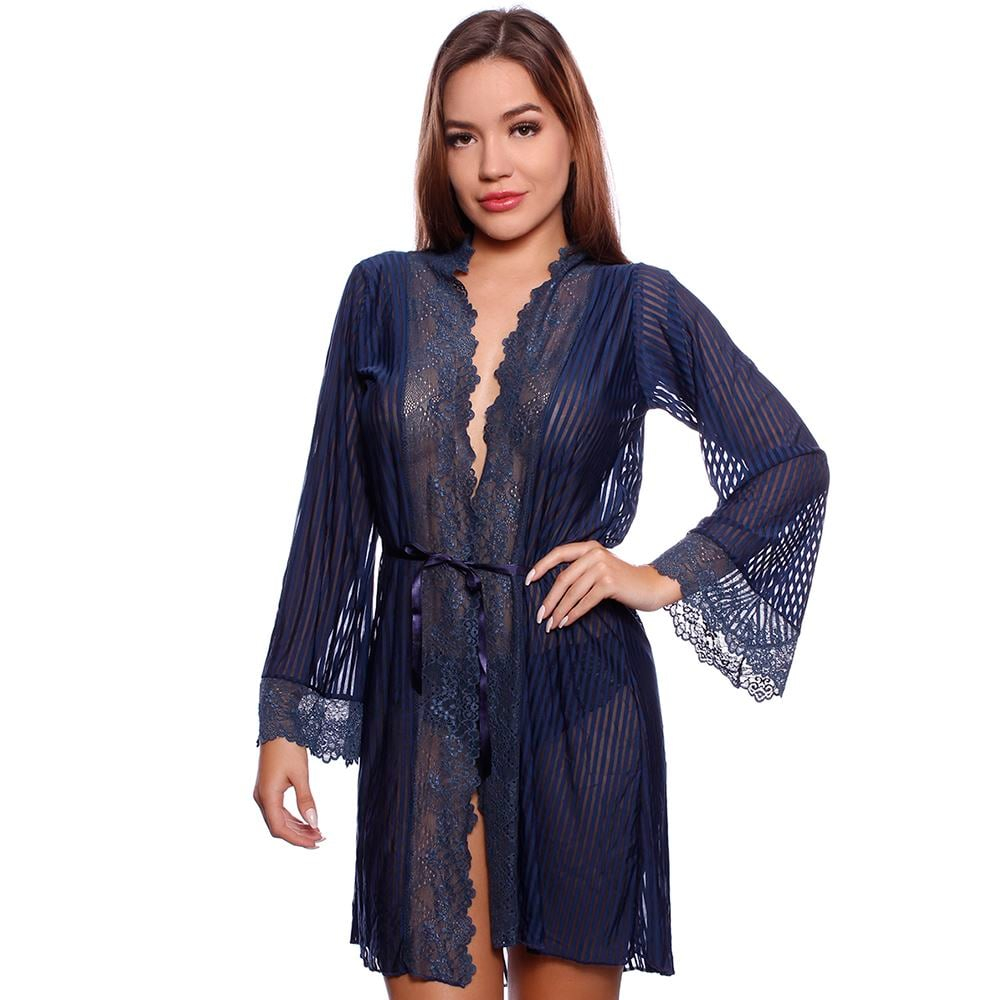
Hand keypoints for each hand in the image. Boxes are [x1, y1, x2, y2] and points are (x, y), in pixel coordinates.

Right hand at [253, 738, 325, 848]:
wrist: (278, 726)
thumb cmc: (288, 747)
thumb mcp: (301, 774)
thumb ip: (306, 800)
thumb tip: (314, 822)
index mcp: (267, 796)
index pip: (280, 828)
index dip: (298, 839)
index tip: (316, 842)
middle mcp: (261, 797)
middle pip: (278, 827)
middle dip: (299, 835)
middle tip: (320, 838)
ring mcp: (263, 793)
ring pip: (278, 819)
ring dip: (296, 827)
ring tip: (316, 831)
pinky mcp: (267, 787)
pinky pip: (278, 809)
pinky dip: (292, 817)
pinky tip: (305, 819)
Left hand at [525, 540, 682, 628]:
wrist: (651, 585)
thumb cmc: (622, 580)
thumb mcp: (600, 567)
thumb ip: (581, 569)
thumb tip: (553, 590)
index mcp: (589, 547)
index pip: (559, 553)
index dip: (541, 566)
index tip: (527, 581)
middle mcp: (595, 554)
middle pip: (563, 578)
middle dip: (549, 599)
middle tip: (540, 616)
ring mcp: (602, 567)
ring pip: (572, 592)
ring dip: (560, 611)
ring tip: (551, 624)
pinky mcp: (609, 583)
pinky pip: (585, 601)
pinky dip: (574, 613)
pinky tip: (566, 622)